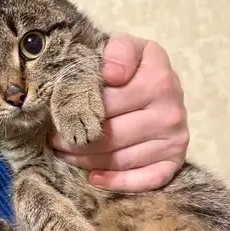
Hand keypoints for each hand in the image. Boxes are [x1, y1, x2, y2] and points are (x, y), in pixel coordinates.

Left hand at [50, 34, 188, 191]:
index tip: (56, 113)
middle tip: (54, 139)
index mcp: (159, 80)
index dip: (77, 110)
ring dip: (87, 160)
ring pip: (120, 159)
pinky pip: (145, 180)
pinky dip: (118, 182)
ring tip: (66, 154)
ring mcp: (175, 140)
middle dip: (76, 140)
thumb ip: (119, 51)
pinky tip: (94, 178)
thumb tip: (111, 75)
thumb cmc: (137, 69)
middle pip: (111, 136)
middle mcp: (171, 112)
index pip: (107, 104)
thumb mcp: (129, 47)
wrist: (164, 85)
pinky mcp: (175, 162)